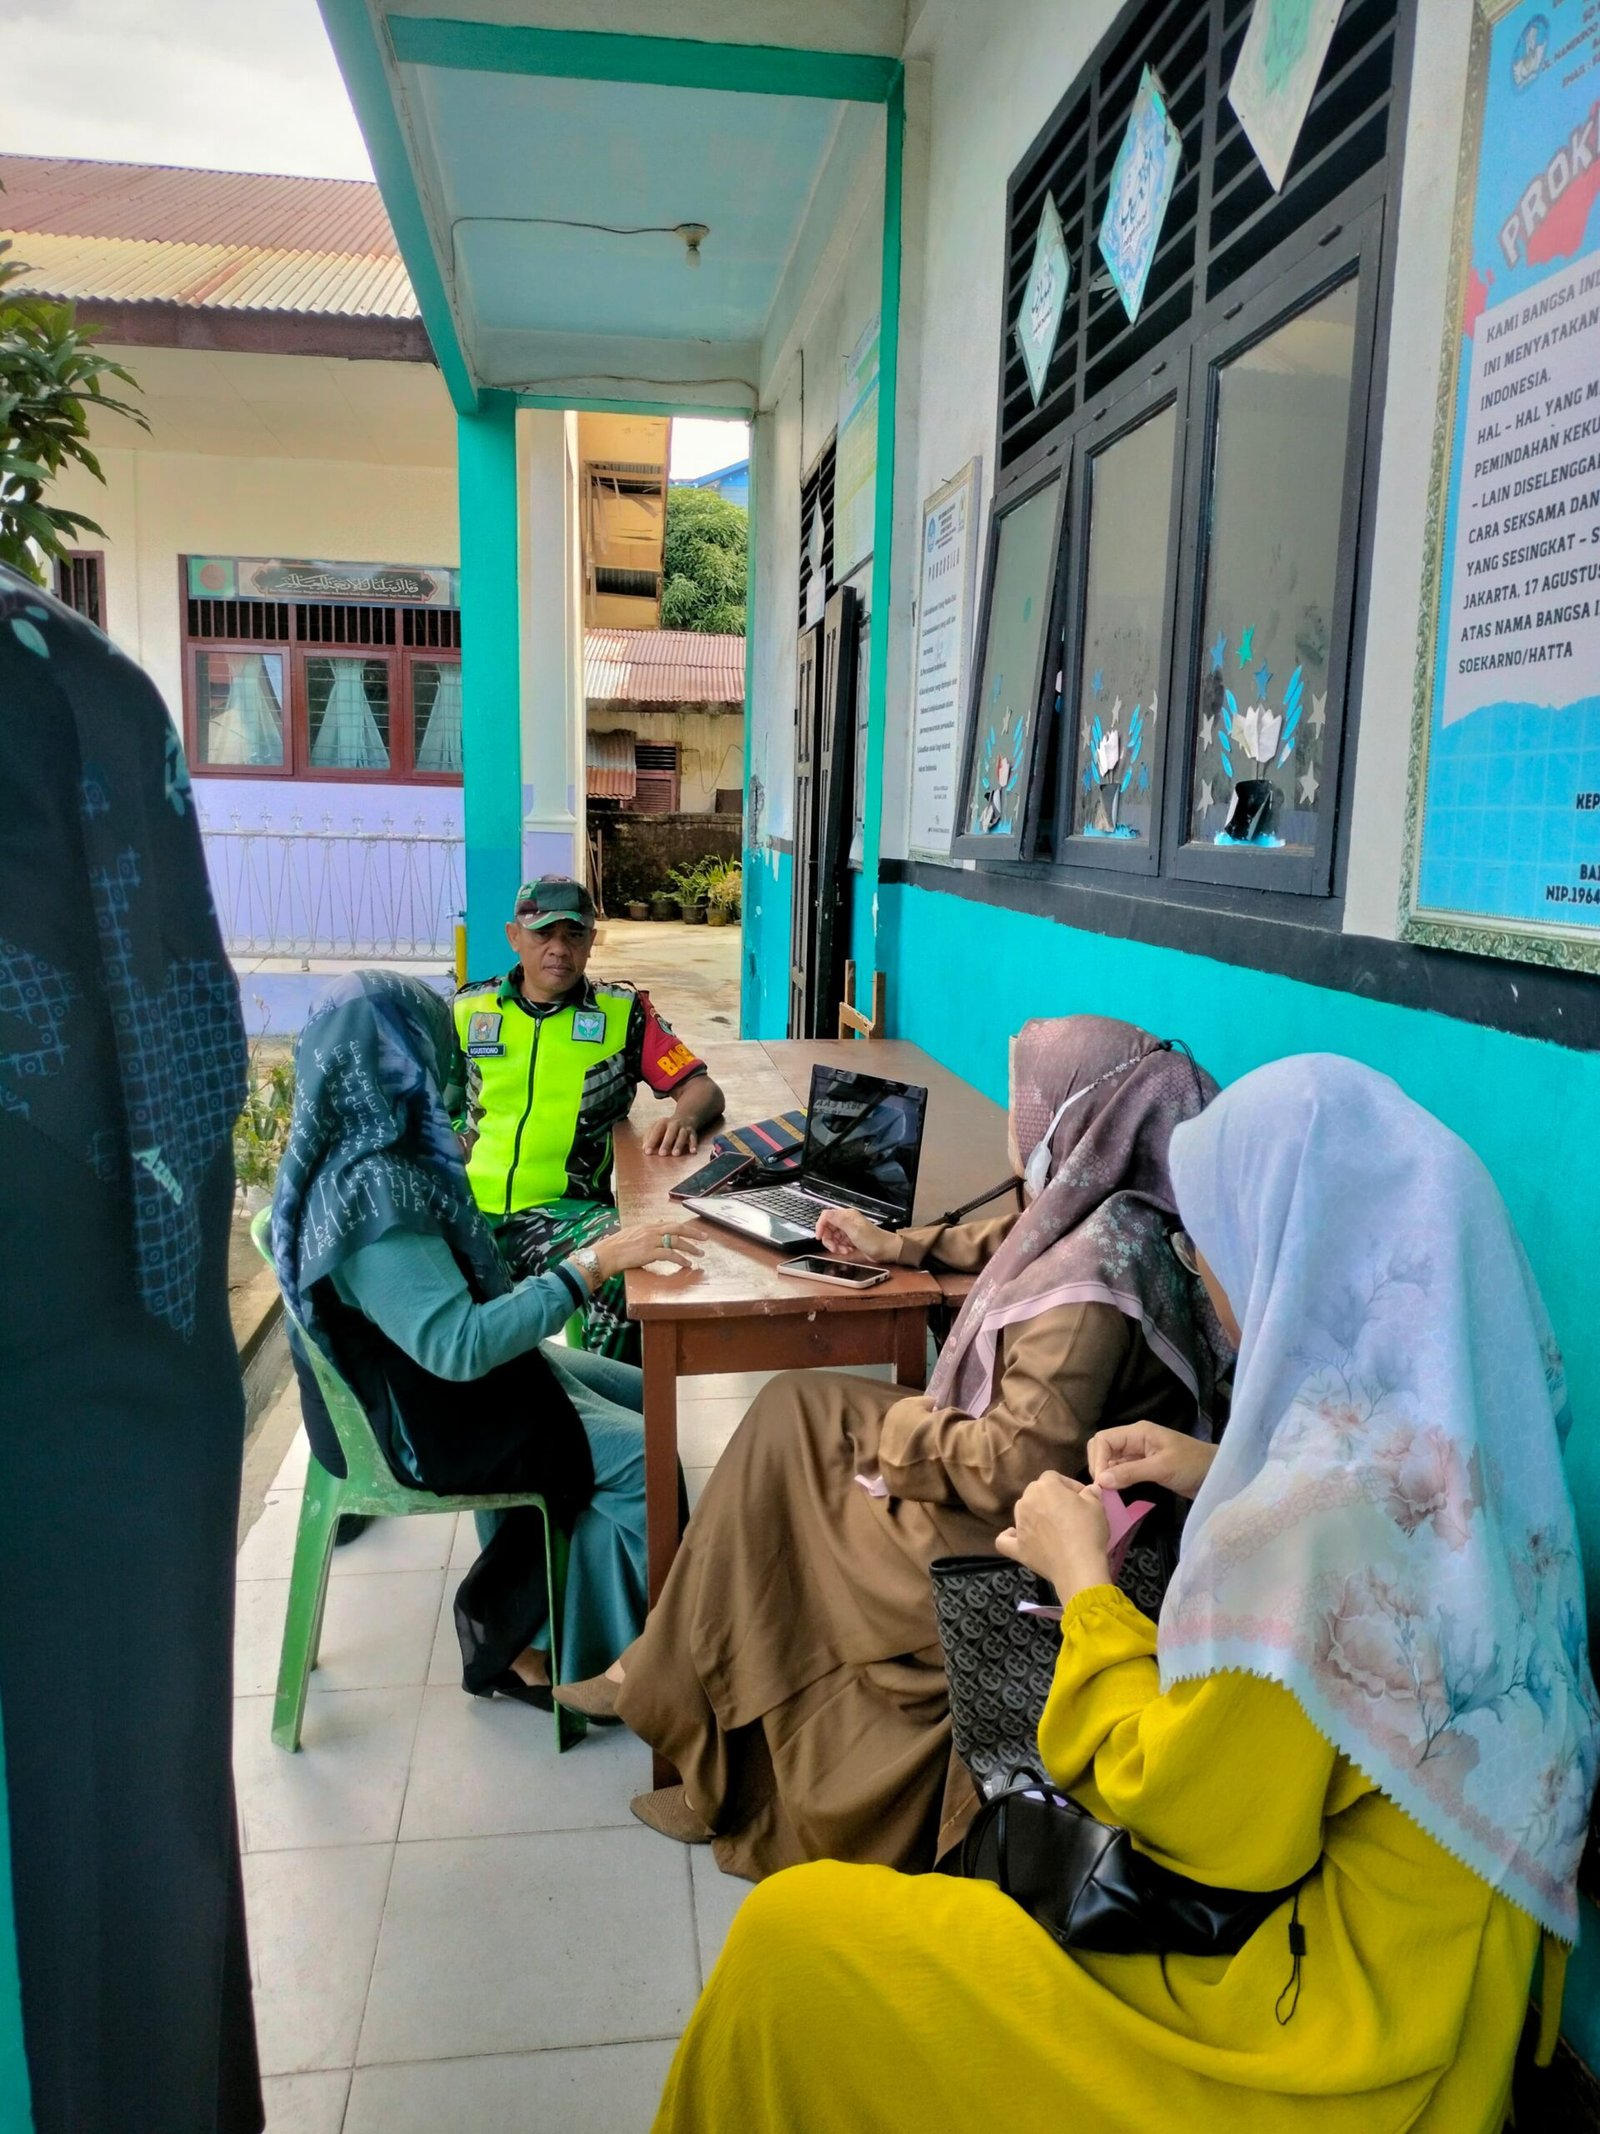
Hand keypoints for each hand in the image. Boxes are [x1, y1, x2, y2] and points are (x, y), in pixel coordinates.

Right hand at [592, 1223, 703, 1280]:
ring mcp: (651, 1241)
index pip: (669, 1224)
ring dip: (690, 1248)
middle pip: (677, 1228)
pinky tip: (687, 1263)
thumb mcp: (631, 1233)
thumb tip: (658, 1224)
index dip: (683, 1228)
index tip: (693, 1231)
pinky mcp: (649, 1252)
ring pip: (676, 1241)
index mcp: (647, 1227)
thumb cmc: (615, 1247)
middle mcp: (651, 1231)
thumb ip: (645, 1231)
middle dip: (693, 1232)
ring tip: (700, 1254)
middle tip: (705, 1237)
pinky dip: (680, 1259)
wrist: (606, 1254)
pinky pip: (670, 1255)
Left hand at [642, 1111, 700, 1157]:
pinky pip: (694, 1138)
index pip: (656, 1131)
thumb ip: (649, 1137)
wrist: (685, 1118)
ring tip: (675, 1154)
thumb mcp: (657, 1129)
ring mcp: (684, 1128)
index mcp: (663, 1122)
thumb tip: (644, 1148)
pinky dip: (693, 1144)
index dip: (652, 1141)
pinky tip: (693, 1151)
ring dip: (679, 1144)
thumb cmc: (666, 1128)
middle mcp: (674, 1124)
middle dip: (666, 1143)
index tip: (647, 1152)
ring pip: (682, 1135)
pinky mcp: (692, 1132)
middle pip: (670, 1132)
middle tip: (662, 1154)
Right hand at [814, 1206, 897, 1262]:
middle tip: (835, 1248)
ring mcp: (849, 1230)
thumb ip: (839, 1221)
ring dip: (835, 1246)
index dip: (820, 1226)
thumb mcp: (854, 1231)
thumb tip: (826, 1214)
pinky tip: (848, 1250)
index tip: (819, 1237)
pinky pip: (839, 1243)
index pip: (826, 1216)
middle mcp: (847, 1221)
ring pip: (833, 1237)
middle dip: (829, 1240)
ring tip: (844, 1250)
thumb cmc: (875, 1241)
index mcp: (847, 1216)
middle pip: (828, 1228)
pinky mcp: (851, 1238)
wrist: (886, 1250)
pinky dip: (841, 1248)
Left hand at [995, 1472, 1111, 1601]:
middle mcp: (1027, 1502)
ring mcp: (1019, 1525)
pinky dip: (1010, 1537)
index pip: (1053, 1477)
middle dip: (1051, 1498)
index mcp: (1045, 1487)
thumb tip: (1089, 1490)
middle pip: (1035, 1492)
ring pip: (1022, 1511)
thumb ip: (1090, 1494)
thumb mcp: (1097, 1507)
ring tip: (1051, 1527)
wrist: (1078, 1566)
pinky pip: (1005, 1540)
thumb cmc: (1088, 1531)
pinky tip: (1017, 1537)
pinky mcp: (1017, 1547)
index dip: (1068, 1485)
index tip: (1082, 1498)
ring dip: (1034, 1514)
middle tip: (1069, 1512)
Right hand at [1086, 1421, 1215, 1500]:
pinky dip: (1115, 1479)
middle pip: (1103, 1447)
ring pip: (1111, 1459)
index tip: (1101, 1483)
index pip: (1104, 1439)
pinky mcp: (1144, 1466)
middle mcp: (1135, 1440)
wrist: (1217, 1474)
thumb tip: (1100, 1481)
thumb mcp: (1162, 1468)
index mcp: (1138, 1432)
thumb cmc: (1192, 1465)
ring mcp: (1139, 1453)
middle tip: (1101, 1488)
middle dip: (1098, 1465)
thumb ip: (1131, 1473)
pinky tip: (1114, 1491)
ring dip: (1105, 1473)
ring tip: (1105, 1493)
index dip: (1098, 1459)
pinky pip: (1121, 1469)